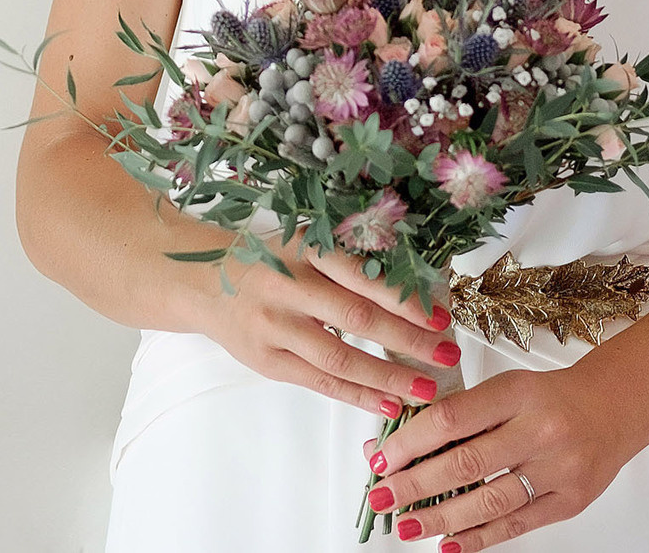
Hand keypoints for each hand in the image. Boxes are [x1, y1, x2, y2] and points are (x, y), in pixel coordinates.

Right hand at [183, 229, 461, 417]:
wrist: (200, 281)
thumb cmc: (265, 261)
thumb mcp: (302, 244)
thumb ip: (348, 263)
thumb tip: (414, 293)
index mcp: (302, 249)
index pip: (361, 275)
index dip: (403, 298)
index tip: (441, 316)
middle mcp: (286, 286)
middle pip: (356, 317)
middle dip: (408, 340)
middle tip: (448, 354)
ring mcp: (274, 327)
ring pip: (340, 357)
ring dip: (388, 376)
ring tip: (427, 389)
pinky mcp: (267, 360)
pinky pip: (320, 381)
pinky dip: (358, 394)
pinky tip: (389, 403)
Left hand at [360, 361, 648, 547]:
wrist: (613, 407)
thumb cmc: (550, 398)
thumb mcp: (506, 388)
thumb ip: (459, 413)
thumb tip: (399, 441)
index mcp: (517, 393)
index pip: (452, 418)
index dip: (411, 441)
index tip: (382, 457)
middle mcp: (540, 430)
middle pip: (467, 462)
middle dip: (416, 484)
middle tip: (384, 495)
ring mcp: (557, 469)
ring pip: (490, 500)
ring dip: (442, 517)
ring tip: (408, 525)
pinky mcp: (569, 501)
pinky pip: (517, 524)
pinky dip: (480, 537)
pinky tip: (451, 543)